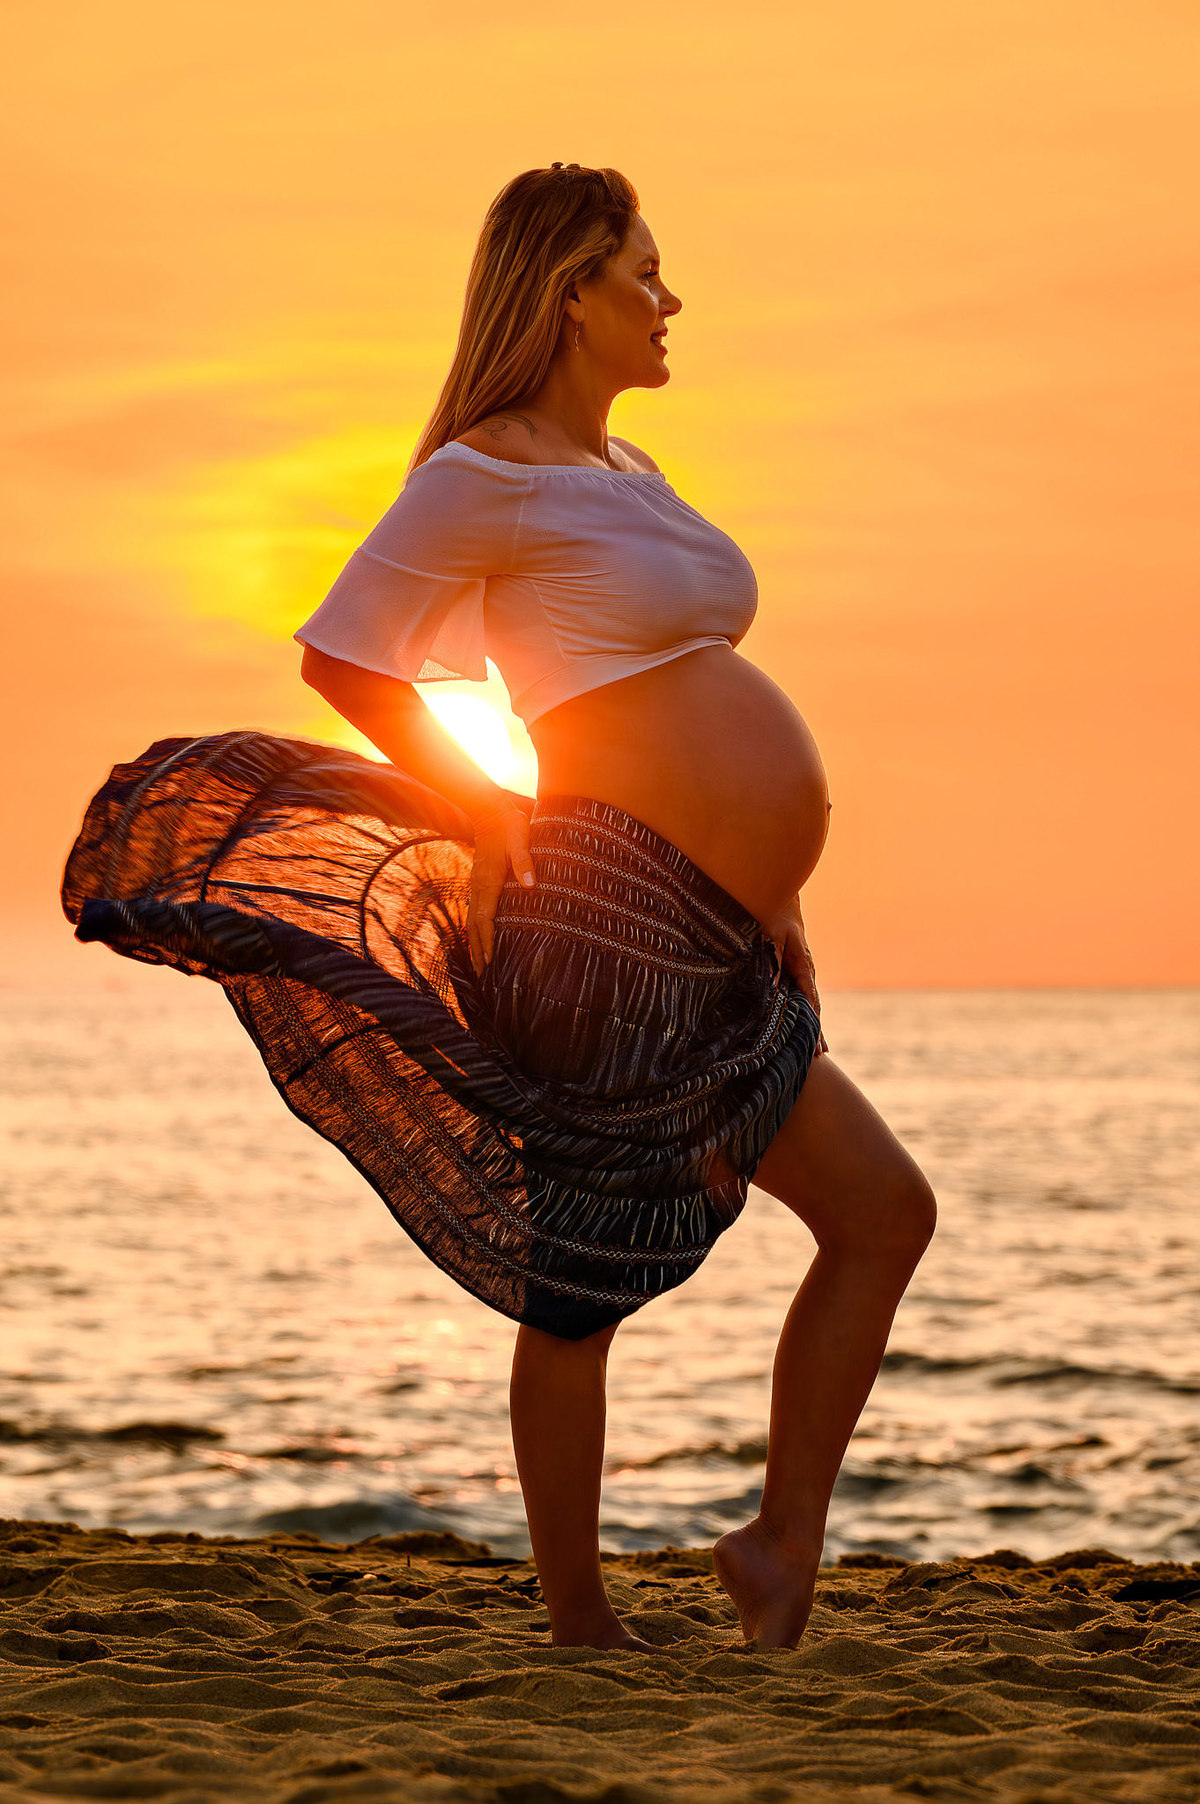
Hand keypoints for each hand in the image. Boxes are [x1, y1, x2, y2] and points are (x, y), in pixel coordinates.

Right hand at [467, 797, 536, 977]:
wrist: (489, 811)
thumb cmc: (510, 826)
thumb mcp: (521, 840)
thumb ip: (525, 862)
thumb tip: (530, 885)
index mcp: (489, 881)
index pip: (485, 918)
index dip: (487, 941)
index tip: (490, 961)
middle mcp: (478, 886)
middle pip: (474, 926)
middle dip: (478, 950)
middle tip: (482, 975)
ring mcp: (476, 884)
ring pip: (472, 920)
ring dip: (475, 943)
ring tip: (479, 964)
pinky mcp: (478, 882)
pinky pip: (474, 911)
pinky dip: (475, 929)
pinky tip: (479, 937)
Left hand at [763, 892, 826, 1049]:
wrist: (782, 907)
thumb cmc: (774, 919)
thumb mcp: (770, 937)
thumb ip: (772, 961)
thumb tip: (772, 987)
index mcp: (803, 966)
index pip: (809, 998)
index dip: (811, 1019)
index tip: (813, 1037)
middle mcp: (807, 974)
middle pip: (814, 1007)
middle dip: (816, 1031)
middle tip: (818, 1055)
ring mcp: (804, 976)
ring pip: (810, 1006)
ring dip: (813, 1027)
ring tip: (818, 1053)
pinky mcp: (796, 976)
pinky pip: (801, 1000)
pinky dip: (805, 1017)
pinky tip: (805, 1032)